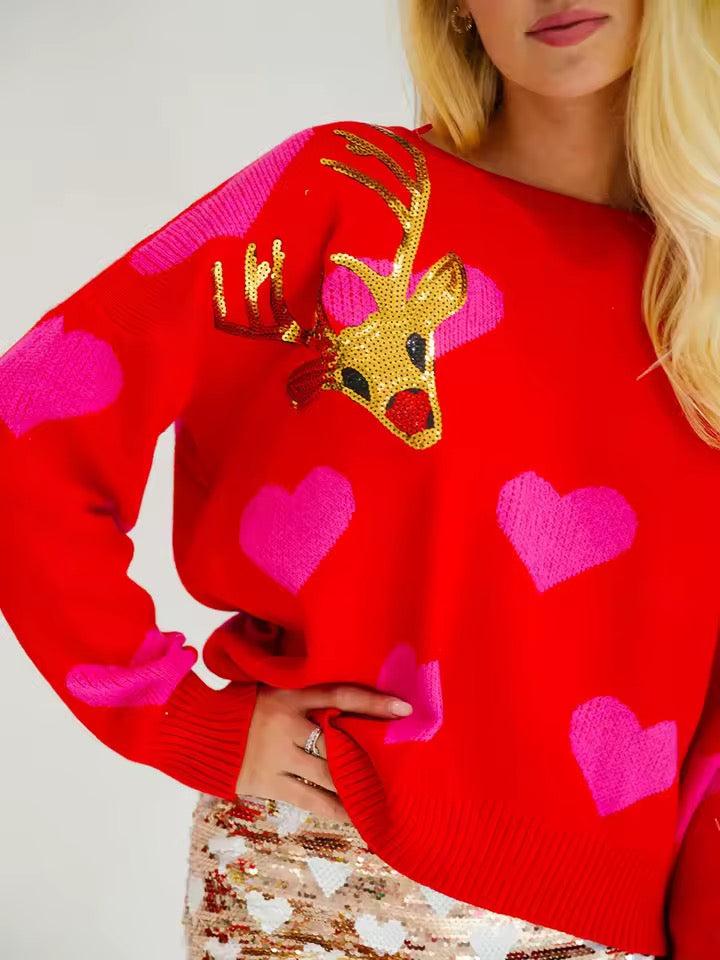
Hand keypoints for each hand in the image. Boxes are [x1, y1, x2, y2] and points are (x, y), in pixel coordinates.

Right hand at [235, 683, 412, 821]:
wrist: (194, 730)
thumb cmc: (236, 703)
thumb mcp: (267, 686)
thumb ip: (298, 689)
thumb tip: (336, 693)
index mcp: (289, 695)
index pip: (339, 695)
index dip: (372, 702)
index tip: (403, 708)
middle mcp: (288, 725)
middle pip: (339, 742)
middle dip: (368, 752)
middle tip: (401, 760)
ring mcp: (278, 755)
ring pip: (329, 774)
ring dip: (356, 783)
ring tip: (384, 792)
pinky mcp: (268, 781)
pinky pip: (309, 798)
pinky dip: (333, 808)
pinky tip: (354, 816)